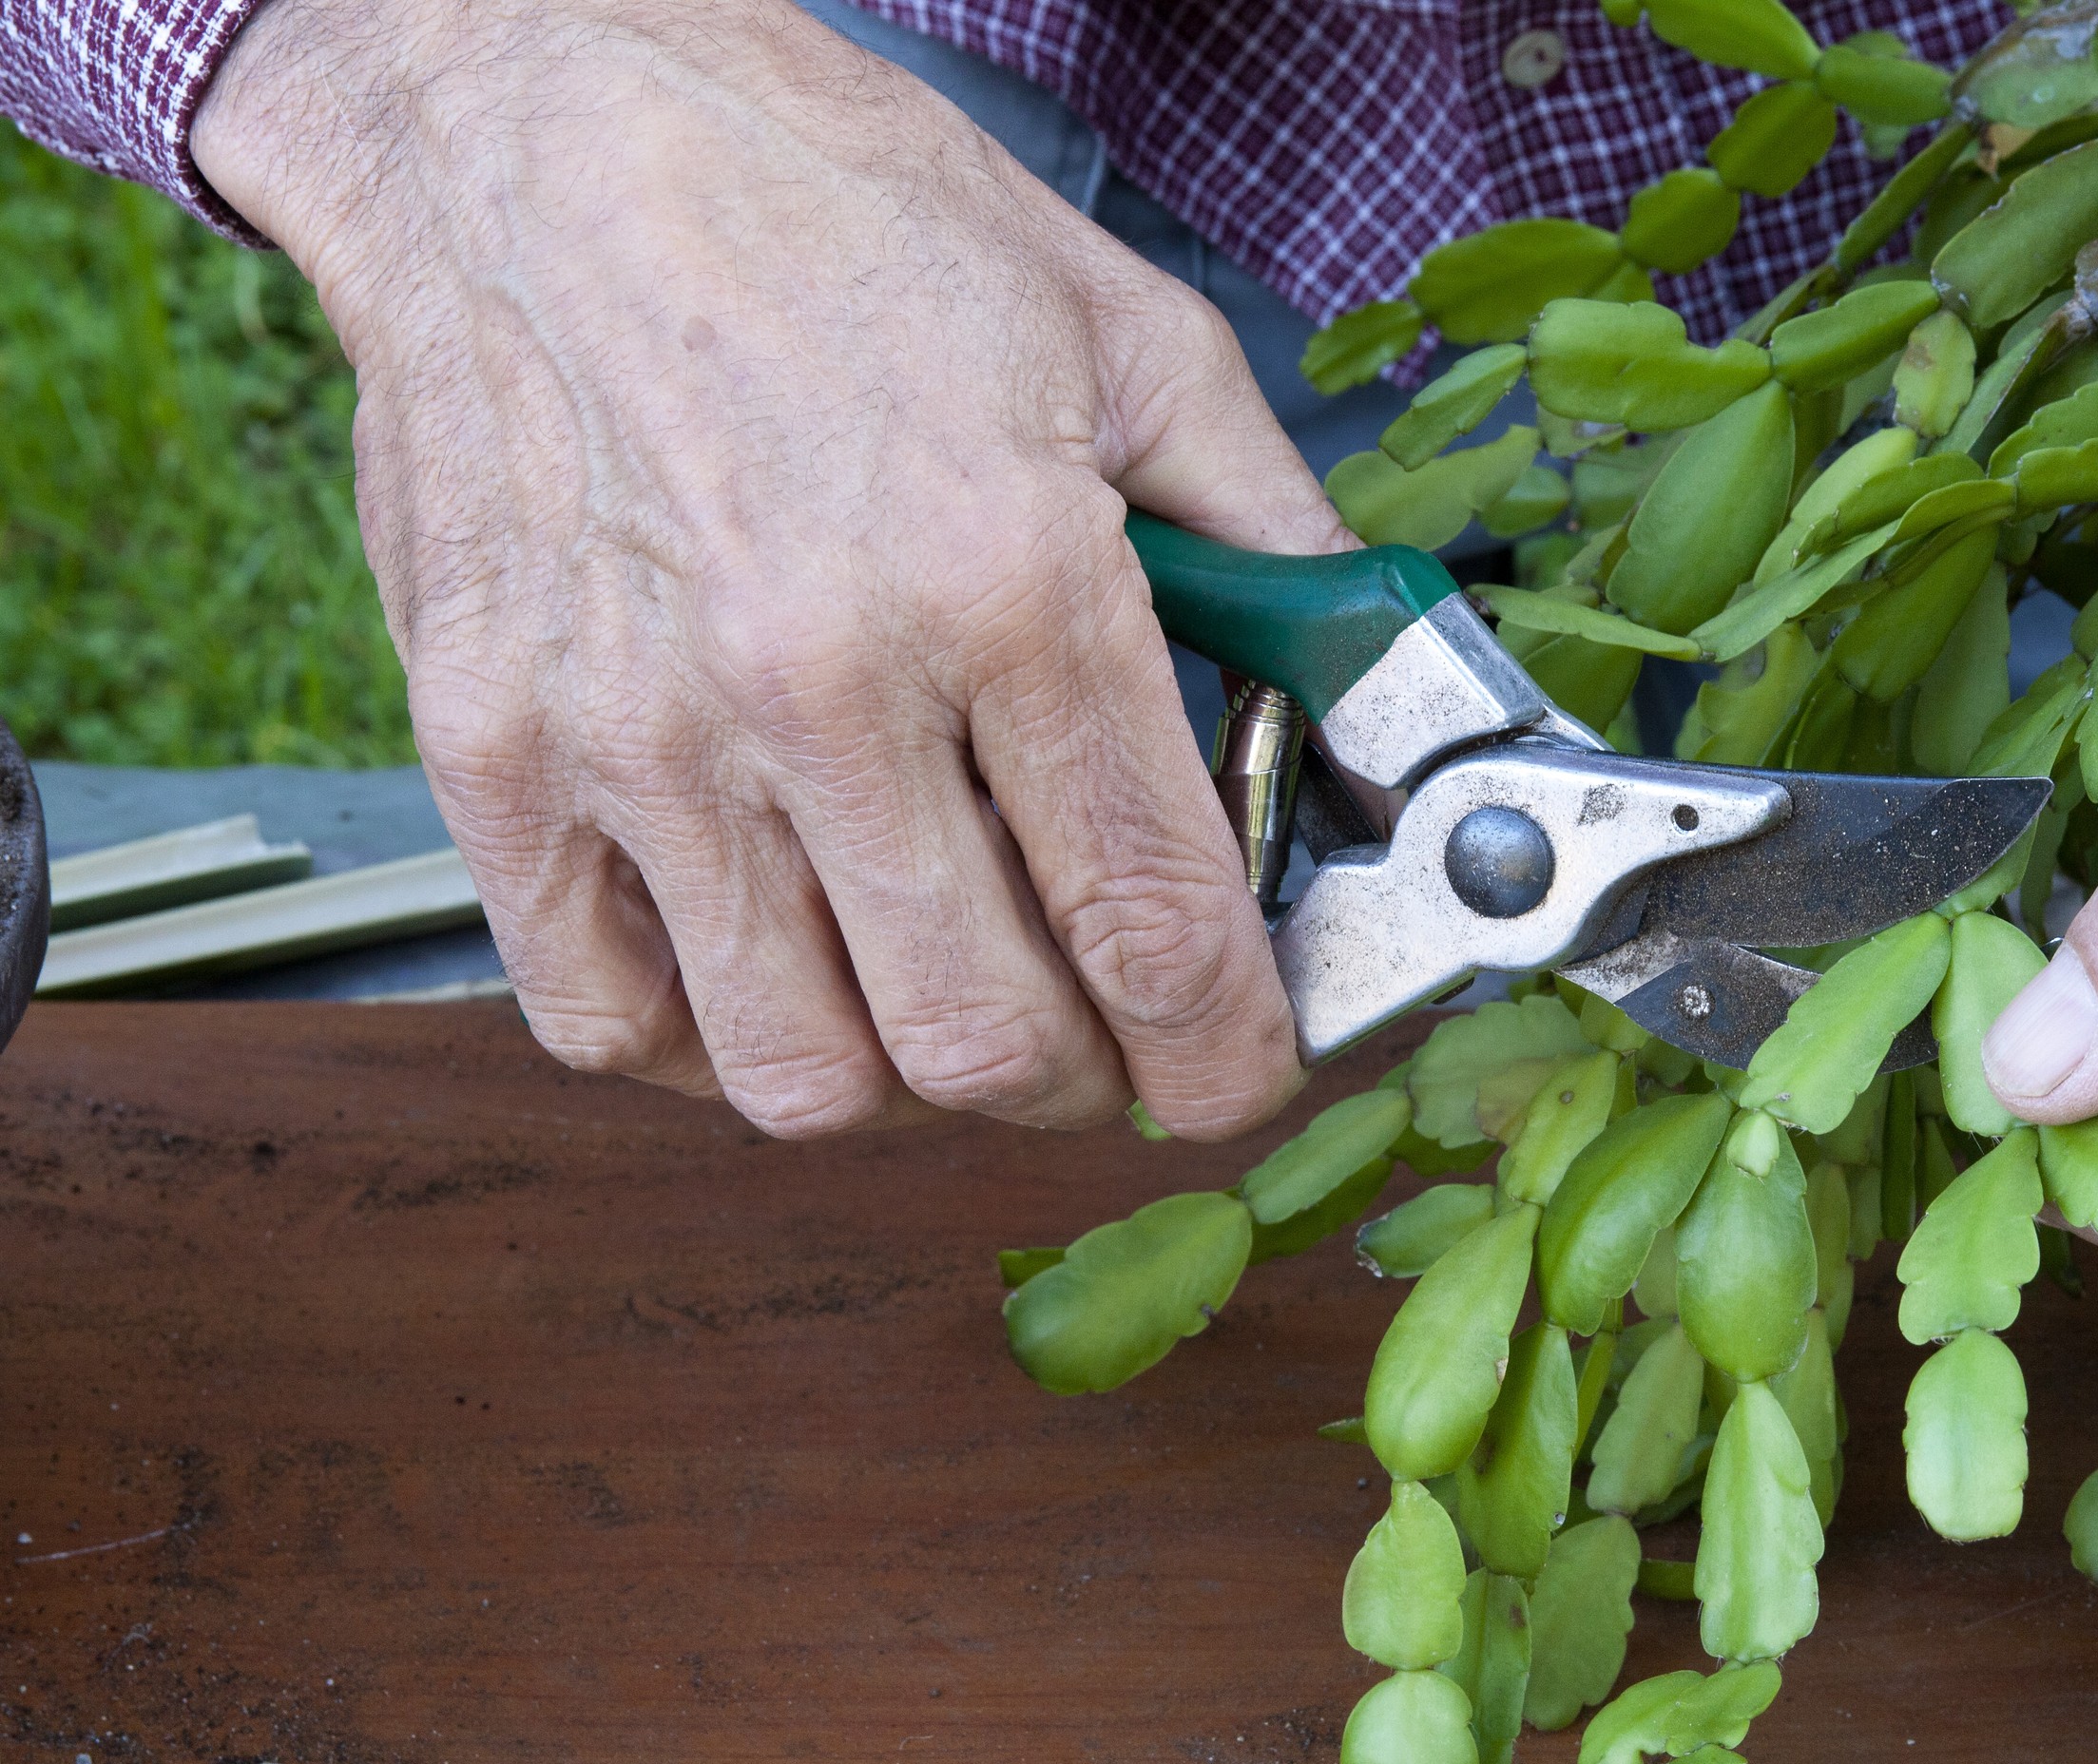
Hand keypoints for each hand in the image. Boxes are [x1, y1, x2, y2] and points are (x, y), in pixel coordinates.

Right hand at [191, 0, 1345, 1137]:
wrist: (528, 114)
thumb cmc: (829, 211)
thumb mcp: (1122, 336)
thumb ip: (1272, 541)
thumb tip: (1374, 699)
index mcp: (1008, 577)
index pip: (1155, 929)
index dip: (1231, 1056)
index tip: (1243, 1069)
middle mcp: (819, 680)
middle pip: (988, 1044)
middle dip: (1089, 1083)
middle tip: (1105, 1034)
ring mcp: (636, 735)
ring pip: (804, 1074)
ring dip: (909, 1078)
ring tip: (939, 988)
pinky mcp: (490, 755)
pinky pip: (607, 1021)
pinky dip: (710, 1043)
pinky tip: (774, 961)